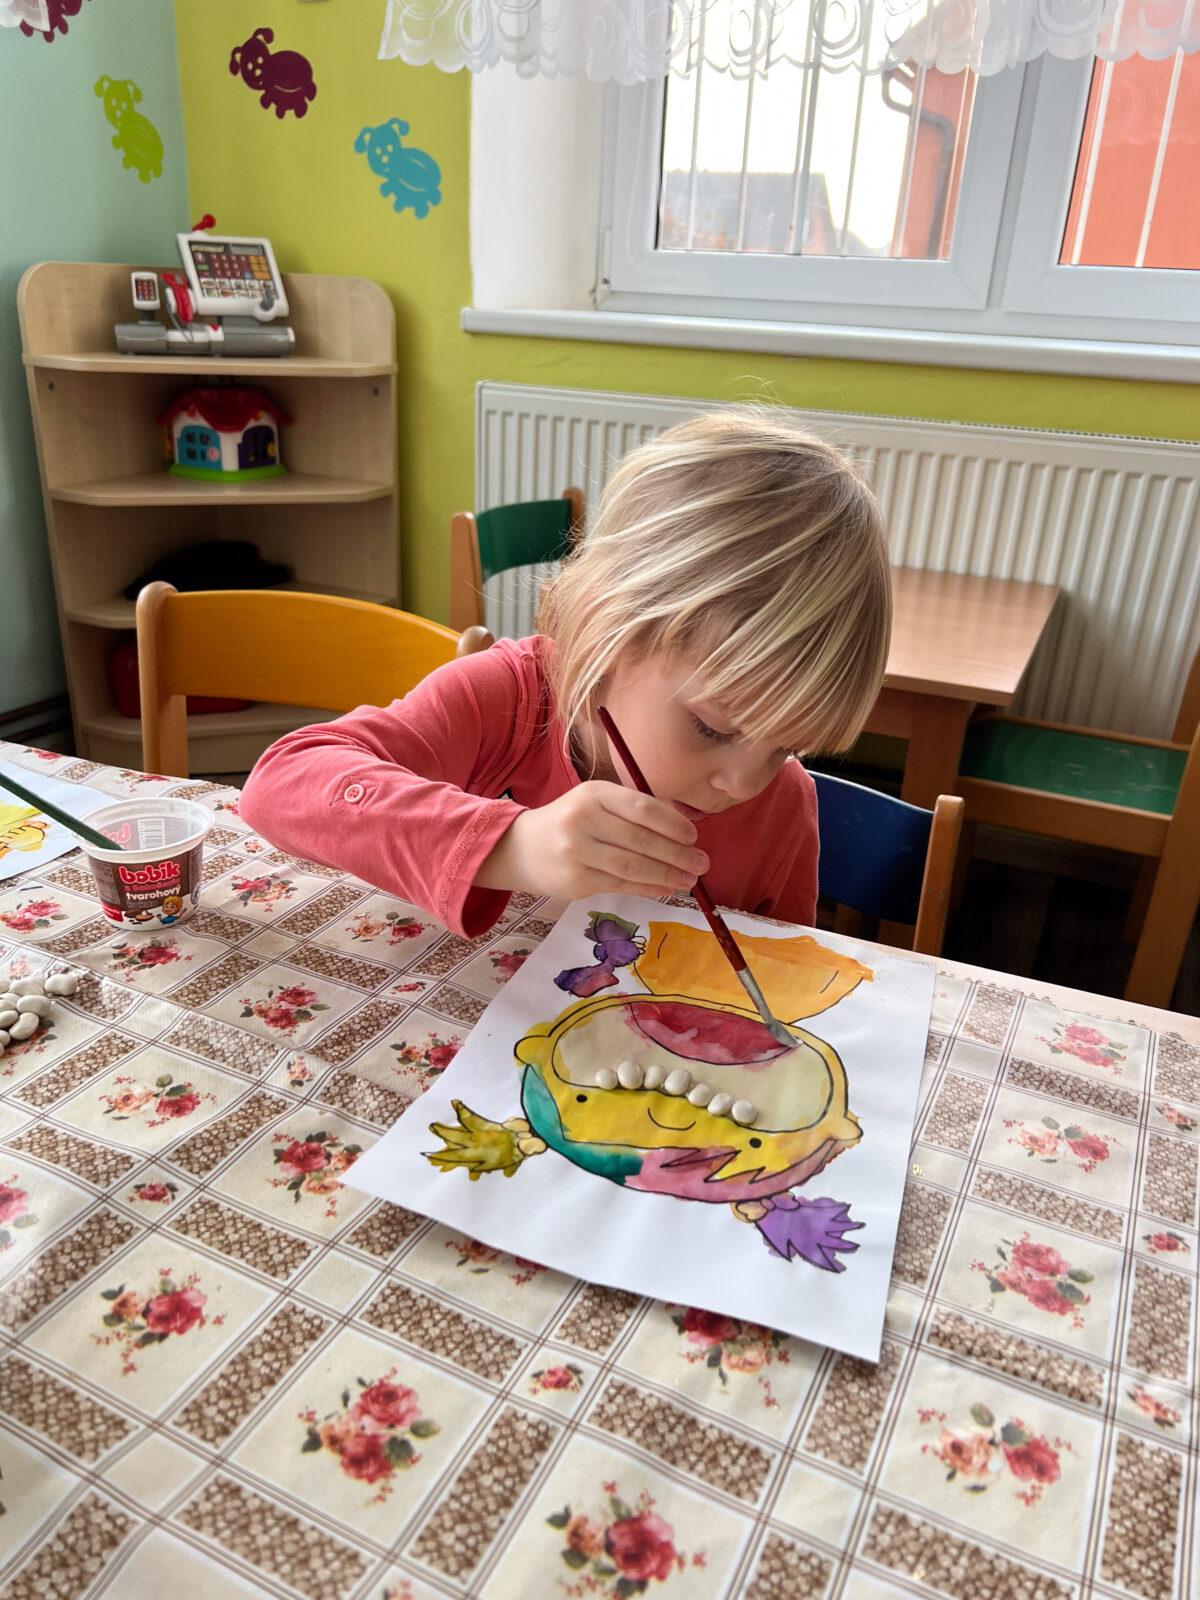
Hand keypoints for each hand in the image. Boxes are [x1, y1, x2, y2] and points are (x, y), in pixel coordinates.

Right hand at [476, 781, 708, 899]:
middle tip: (702, 863)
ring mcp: (577, 852)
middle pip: (641, 840)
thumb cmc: (571, 822)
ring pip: (633, 866)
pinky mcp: (575, 880)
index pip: (642, 808)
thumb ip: (633, 810)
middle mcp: (583, 820)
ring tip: (689, 879)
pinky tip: (665, 888)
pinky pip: (621, 885)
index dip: (673, 824)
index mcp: (594, 793)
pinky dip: (648, 887)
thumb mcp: (596, 802)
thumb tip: (683, 828)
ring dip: (667, 875)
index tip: (694, 837)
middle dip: (677, 854)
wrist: (523, 848)